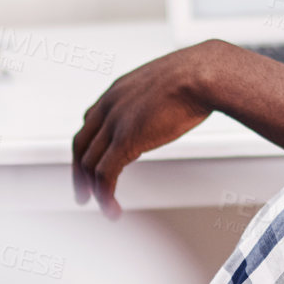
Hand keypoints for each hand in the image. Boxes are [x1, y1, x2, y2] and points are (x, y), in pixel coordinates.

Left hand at [72, 42, 221, 216]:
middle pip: (81, 145)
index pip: (90, 122)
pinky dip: (105, 195)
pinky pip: (105, 174)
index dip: (89, 146)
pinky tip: (112, 208)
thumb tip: (174, 106)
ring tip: (102, 206)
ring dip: (93, 189)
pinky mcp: (125, 140)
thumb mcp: (166, 84)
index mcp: (118, 91)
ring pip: (90, 163)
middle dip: (80, 173)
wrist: (203, 75)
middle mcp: (109, 106)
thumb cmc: (196, 76)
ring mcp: (114, 123)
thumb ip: (159, 98)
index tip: (92, 163)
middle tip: (84, 192)